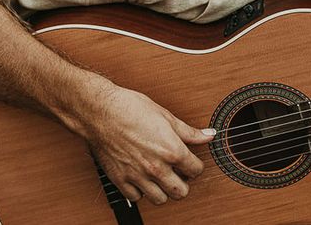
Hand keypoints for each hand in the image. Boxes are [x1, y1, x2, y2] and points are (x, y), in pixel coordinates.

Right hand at [81, 84, 214, 204]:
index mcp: (171, 150)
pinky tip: (143, 178)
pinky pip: (137, 198)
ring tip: (162, 176)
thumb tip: (208, 135)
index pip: (195, 170)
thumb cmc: (132, 109)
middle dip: (184, 183)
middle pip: (181, 192)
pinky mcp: (120, 181)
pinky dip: (142, 191)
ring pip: (160, 199)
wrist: (102, 112)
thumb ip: (189, 132)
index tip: (192, 162)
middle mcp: (156, 168)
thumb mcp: (167, 116)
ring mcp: (137, 176)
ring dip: (164, 190)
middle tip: (179, 172)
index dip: (196, 165)